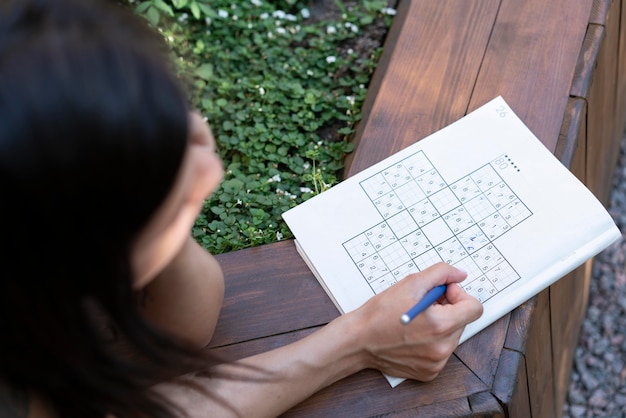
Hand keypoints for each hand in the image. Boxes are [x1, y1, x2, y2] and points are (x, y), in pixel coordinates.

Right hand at [348, 262, 482, 380]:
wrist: (358, 340)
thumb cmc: (379, 313)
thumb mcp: (410, 283)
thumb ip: (440, 274)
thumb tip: (460, 275)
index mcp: (441, 326)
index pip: (474, 308)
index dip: (459, 295)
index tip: (442, 293)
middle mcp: (442, 348)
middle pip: (462, 321)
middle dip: (447, 310)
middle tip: (423, 305)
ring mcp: (436, 363)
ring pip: (452, 337)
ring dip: (440, 325)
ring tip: (416, 322)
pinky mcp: (429, 372)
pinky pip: (441, 352)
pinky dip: (431, 342)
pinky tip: (412, 336)